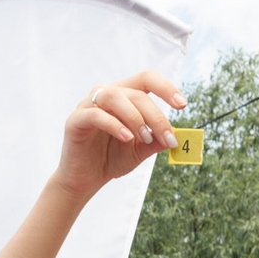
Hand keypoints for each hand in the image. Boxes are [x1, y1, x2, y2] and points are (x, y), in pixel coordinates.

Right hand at [54, 70, 188, 200]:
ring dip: (135, 117)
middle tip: (167, 138)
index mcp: (124, 95)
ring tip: (145, 138)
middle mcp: (106, 94)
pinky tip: (127, 138)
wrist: (86, 178)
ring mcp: (88, 104)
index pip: (147, 79)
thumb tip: (180, 134)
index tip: (182, 105)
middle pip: (136, 93)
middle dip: (156, 116)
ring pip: (115, 97)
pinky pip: (96, 115)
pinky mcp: (76, 120)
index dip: (166, 88)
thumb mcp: (141, 149)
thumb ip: (158, 140)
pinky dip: (115, 125)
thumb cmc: (112, 158)